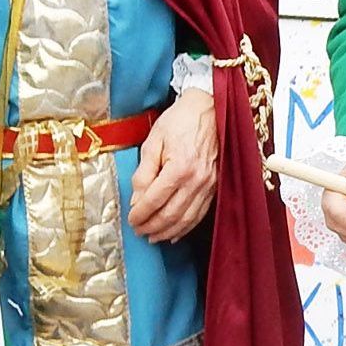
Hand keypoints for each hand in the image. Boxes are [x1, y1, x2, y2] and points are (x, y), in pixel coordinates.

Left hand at [129, 89, 219, 242]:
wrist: (208, 109)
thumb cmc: (179, 122)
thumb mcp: (154, 141)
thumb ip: (143, 172)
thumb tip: (136, 200)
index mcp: (180, 166)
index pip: (155, 199)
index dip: (140, 214)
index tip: (130, 219)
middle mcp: (197, 179)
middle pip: (170, 214)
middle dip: (151, 226)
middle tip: (138, 231)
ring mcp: (208, 185)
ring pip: (186, 219)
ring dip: (167, 231)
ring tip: (152, 236)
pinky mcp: (214, 186)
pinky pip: (200, 214)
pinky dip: (186, 227)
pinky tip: (174, 234)